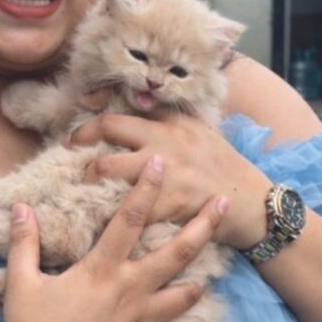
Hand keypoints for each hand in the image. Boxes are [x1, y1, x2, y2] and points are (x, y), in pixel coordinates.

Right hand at [0, 157, 229, 321]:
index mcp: (102, 269)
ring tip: (208, 274)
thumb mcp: (21, 282)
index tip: (161, 163)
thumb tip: (21, 208)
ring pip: (182, 298)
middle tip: (224, 203)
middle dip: (203, 225)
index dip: (147, 188)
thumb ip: (24, 241)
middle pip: (177, 253)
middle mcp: (130, 291)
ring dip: (196, 284)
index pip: (130, 218)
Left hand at [68, 93, 272, 248]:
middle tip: (70, 151)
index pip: (127, 103)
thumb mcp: (199, 134)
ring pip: (107, 168)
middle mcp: (165, 140)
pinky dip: (106, 213)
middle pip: (109, 128)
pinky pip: (123, 207)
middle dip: (81, 139)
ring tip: (81, 187)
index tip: (80, 115)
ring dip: (88, 177)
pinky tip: (97, 218)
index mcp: (173, 122)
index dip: (96, 109)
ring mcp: (165, 171)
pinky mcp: (166, 203)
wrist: (251, 203)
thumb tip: (135, 114)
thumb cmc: (224, 170)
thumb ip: (168, 124)